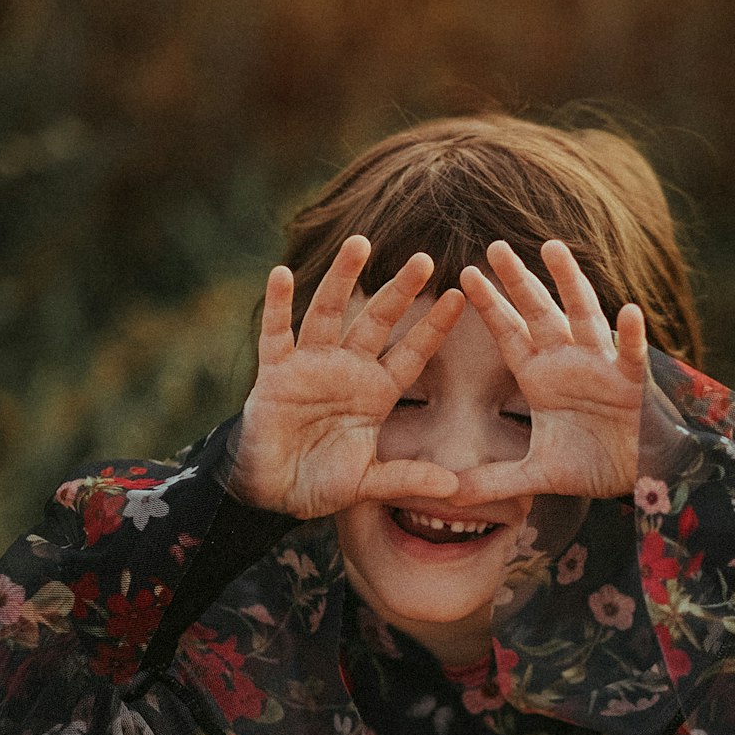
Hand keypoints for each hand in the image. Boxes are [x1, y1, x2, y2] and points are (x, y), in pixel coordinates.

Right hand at [230, 236, 465, 516]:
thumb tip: (455, 490)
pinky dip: (278, 305)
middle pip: (377, 321)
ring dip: (342, 278)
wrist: (273, 492)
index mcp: (376, 393)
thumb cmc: (323, 482)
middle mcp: (347, 370)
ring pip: (329, 313)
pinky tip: (281, 273)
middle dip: (399, 291)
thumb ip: (408, 479)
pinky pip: (276, 333)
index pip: (412, 353)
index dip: (434, 327)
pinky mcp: (276, 373)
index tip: (461, 296)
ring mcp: (311, 366)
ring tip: (359, 242)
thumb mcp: (370, 483)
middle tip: (423, 259)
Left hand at [454, 239, 647, 502]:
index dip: (489, 305)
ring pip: (583, 315)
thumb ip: (492, 481)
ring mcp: (601, 366)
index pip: (509, 334)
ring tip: (553, 248)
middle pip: (538, 312)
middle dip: (518, 280)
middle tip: (495, 247)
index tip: (464, 274)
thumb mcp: (535, 475)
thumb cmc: (589, 464)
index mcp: (540, 377)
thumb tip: (446, 496)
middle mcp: (567, 361)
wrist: (637, 477)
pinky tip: (629, 310)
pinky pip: (632, 354)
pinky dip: (631, 335)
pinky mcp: (633, 382)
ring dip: (569, 282)